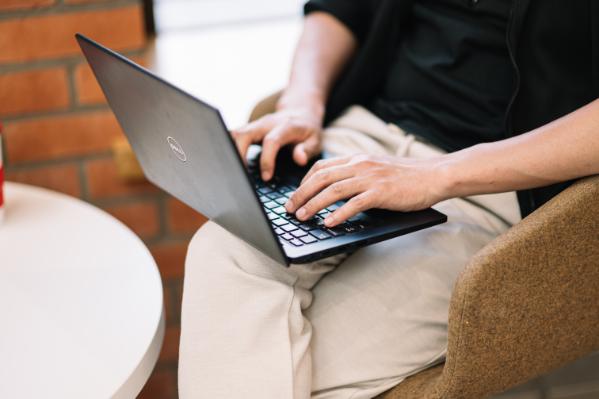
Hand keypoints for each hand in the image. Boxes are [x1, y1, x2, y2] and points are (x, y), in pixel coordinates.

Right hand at [231, 103, 323, 180]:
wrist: (300, 110)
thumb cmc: (307, 130)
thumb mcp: (315, 140)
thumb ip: (308, 150)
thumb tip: (300, 159)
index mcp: (285, 126)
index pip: (271, 141)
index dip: (267, 160)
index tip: (266, 177)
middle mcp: (267, 123)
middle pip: (244, 134)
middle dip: (238, 154)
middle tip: (240, 175)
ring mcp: (255, 125)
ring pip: (234, 133)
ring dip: (230, 151)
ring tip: (233, 171)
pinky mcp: (249, 129)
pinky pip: (234, 136)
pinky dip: (229, 148)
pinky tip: (230, 163)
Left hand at [285, 153, 447, 226]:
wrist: (434, 175)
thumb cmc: (407, 176)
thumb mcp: (376, 168)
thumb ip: (357, 173)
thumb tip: (336, 188)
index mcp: (357, 159)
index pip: (321, 167)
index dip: (303, 182)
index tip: (295, 195)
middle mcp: (360, 165)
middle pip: (321, 178)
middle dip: (300, 194)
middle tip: (289, 209)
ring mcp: (370, 178)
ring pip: (332, 190)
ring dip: (313, 204)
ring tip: (302, 217)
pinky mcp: (381, 193)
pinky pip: (354, 203)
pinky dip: (338, 214)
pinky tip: (328, 223)